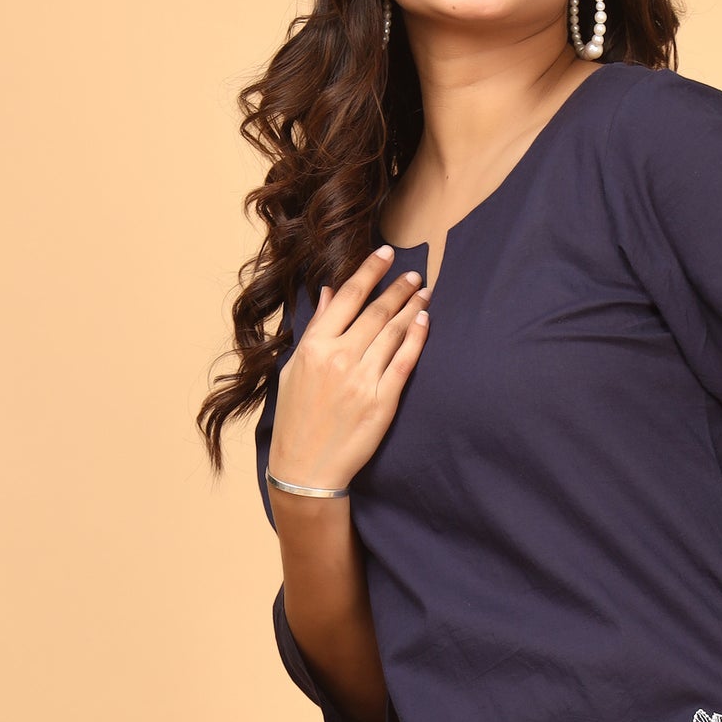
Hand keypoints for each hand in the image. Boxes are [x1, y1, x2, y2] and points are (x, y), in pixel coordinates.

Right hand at [268, 246, 428, 493]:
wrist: (306, 467)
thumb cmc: (296, 418)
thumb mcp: (295, 368)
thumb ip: (317, 328)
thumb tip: (332, 293)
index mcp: (315, 346)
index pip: (348, 297)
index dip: (370, 271)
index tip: (386, 253)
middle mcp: (340, 358)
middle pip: (377, 311)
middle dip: (399, 287)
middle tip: (415, 273)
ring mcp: (362, 379)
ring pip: (394, 332)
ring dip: (412, 307)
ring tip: (424, 292)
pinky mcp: (382, 401)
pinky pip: (405, 362)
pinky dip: (417, 338)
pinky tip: (425, 321)